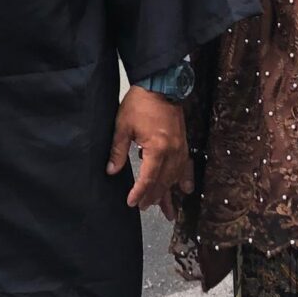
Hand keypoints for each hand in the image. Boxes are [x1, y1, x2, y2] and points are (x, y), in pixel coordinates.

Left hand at [109, 86, 191, 218]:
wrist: (160, 85)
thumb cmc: (140, 104)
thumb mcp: (123, 126)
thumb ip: (118, 151)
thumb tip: (111, 171)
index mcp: (157, 148)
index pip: (148, 178)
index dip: (139, 192)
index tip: (131, 203)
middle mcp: (172, 152)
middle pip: (163, 181)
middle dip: (153, 197)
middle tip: (143, 207)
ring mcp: (180, 148)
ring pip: (175, 177)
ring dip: (169, 194)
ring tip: (167, 211)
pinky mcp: (183, 143)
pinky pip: (186, 166)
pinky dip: (185, 179)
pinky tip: (186, 190)